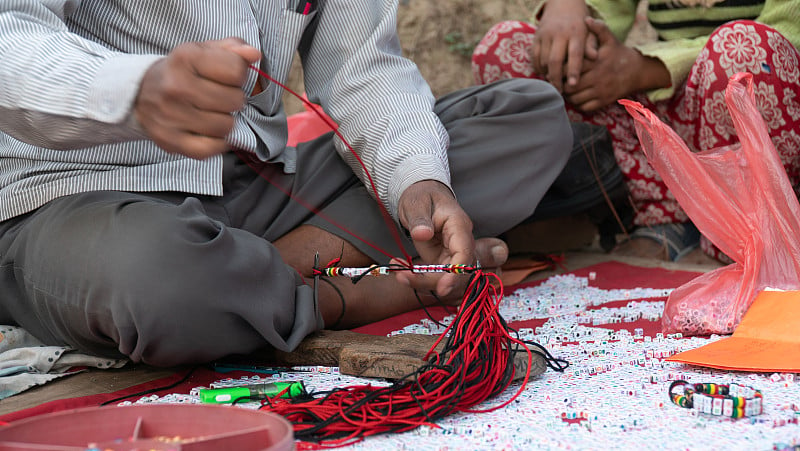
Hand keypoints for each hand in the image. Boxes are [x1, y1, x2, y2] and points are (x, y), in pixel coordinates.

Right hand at [134, 38, 260, 158]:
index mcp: (186, 57)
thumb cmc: (181, 72)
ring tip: (213, 113)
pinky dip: (217, 143)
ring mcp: (171, 115)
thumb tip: (253, 55)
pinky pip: (211, 148)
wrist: (140, 94)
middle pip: (234, 100)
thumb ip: (232, 49)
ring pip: (226, 126)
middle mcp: (176, 86)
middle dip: (233, 99)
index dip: (239, 75)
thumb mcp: (203, 52)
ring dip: (225, 122)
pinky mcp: (170, 140)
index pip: (237, 70)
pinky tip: (210, 132)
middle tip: (220, 98)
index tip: (228, 77)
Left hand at [393, 180, 474, 297]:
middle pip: (455, 271)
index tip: (443, 287)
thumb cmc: (422, 196)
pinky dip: (416, 276)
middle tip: (402, 278)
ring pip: (443, 277)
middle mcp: (459, 242)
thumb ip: (420, 219)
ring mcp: (450, 253)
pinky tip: (399, 269)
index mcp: (459, 225)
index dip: (456, 273)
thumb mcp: (416, 203)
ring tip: (397, 272)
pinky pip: (433, 274)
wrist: (420, 196)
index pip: (464, 253)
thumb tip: (423, 234)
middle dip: (430, 280)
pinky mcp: (440, 259)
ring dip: (421, 281)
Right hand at [531, 0, 594, 92]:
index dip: (574, 71)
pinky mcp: (536, 36)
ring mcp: (546, 34)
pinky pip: (534, 56)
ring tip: (553, 82)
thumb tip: (594, 57)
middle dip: (556, 78)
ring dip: (547, 74)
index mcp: (576, 32)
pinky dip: (538, 67)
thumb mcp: (589, 31)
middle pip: (555, 61)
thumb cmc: (579, 23)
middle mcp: (559, 33)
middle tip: (559, 91)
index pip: (575, 54)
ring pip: (544, 60)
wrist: (563, 4)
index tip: (574, 85)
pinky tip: (544, 73)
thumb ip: (592, 44)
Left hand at [564, 18, 670, 111]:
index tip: (557, 69)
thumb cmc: (619, 54)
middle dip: (561, 85)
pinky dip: (578, 105)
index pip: (569, 69)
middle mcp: (597, 78)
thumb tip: (586, 20)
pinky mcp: (604, 101)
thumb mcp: (610, 39)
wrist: (638, 71)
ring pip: (575, 99)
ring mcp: (601, 91)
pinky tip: (577, 98)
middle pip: (569, 87)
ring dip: (568, 96)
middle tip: (559, 82)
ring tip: (567, 89)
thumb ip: (598, 29)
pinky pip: (585, 108)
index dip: (559, 71)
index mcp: (595, 62)